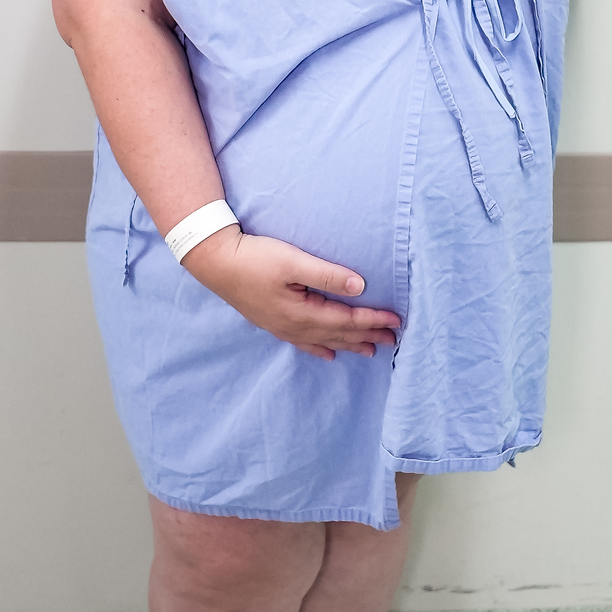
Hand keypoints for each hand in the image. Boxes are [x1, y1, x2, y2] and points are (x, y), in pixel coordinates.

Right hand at [182, 226, 400, 360]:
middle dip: (367, 336)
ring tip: (369, 351)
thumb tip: (360, 286)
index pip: (347, 320)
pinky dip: (320, 348)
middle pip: (339, 334)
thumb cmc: (255, 258)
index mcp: (303, 313)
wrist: (215, 263)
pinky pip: (303, 343)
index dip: (373, 320)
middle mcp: (295, 326)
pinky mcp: (272, 322)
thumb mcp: (293, 261)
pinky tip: (329, 353)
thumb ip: (327, 274)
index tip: (396, 320)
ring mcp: (282, 327)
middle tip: (393, 339)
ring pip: (324, 341)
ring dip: (348, 344)